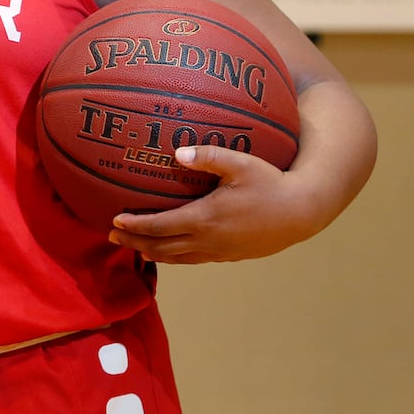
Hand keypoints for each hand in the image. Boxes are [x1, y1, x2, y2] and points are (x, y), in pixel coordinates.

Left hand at [107, 146, 319, 264]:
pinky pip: (194, 260)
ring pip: (177, 258)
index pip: (160, 227)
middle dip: (134, 243)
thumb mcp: (240, 163)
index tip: (115, 221)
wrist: (301, 212)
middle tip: (112, 237)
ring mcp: (219, 252)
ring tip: (134, 247)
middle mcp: (208, 240)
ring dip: (152, 253)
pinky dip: (174, 257)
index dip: (135, 226)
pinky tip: (169, 250)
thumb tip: (176, 153)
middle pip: (161, 248)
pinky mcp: (229, 256)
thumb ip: (208, 156)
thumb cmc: (270, 183)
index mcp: (205, 218)